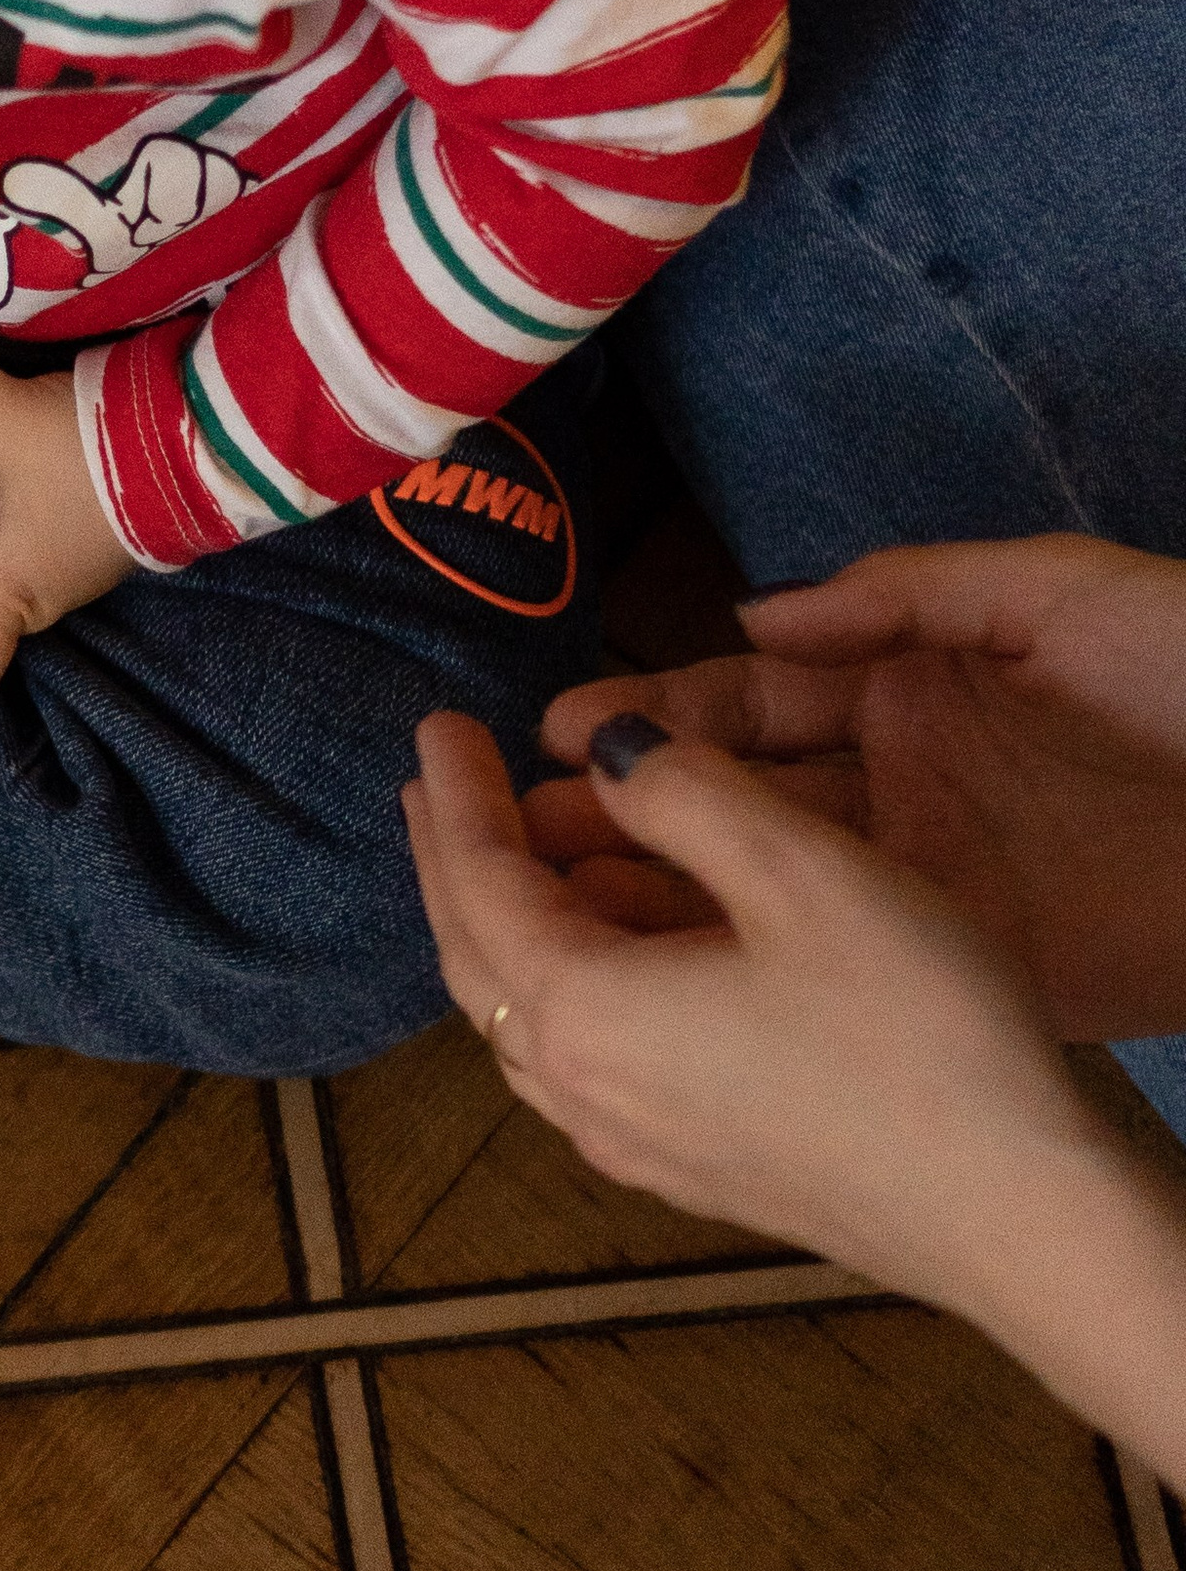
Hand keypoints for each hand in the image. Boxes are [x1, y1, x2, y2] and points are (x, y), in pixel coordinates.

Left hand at [402, 710, 1118, 1317]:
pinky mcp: (693, 1172)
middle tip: (443, 780)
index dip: (457, 794)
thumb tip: (602, 751)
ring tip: (522, 852)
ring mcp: (634, 1147)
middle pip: (475, 957)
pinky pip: (583, 1062)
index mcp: (583, 1011)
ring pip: (525, 1017)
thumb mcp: (798, 870)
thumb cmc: (913, 1029)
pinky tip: (608, 959)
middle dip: (455, 858)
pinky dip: (567, 986)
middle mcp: (582, 1093)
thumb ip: (681, 793)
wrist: (1016, 1212)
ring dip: (508, 926)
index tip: (438, 723)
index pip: (479, 882)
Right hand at [527, 537, 1185, 1037]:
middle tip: (514, 827)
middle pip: (735, 798)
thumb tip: (751, 613)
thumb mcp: (1055, 593)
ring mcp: (930, 880)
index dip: (656, 712)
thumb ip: (904, 591)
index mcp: (912, 689)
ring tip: (551, 904)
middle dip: (625, 808)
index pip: (752, 696)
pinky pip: (837, 965)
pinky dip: (745, 970)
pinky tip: (661, 979)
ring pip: (762, 888)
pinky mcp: (970, 962)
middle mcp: (903, 787)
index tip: (558, 732)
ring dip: (657, 894)